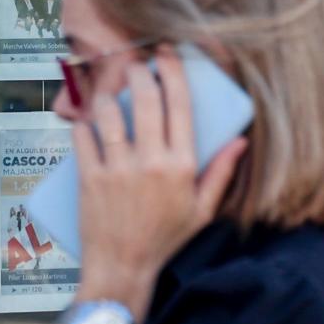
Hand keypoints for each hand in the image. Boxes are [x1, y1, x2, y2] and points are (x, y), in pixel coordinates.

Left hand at [70, 45, 249, 322]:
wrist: (123, 269)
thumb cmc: (164, 239)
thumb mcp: (201, 210)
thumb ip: (220, 173)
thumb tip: (240, 141)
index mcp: (181, 166)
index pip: (181, 105)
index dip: (174, 71)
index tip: (167, 54)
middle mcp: (150, 163)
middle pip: (146, 99)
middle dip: (140, 71)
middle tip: (136, 63)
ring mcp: (117, 169)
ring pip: (111, 113)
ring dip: (110, 96)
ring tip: (112, 94)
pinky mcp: (89, 177)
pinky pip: (83, 135)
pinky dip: (84, 124)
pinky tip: (89, 122)